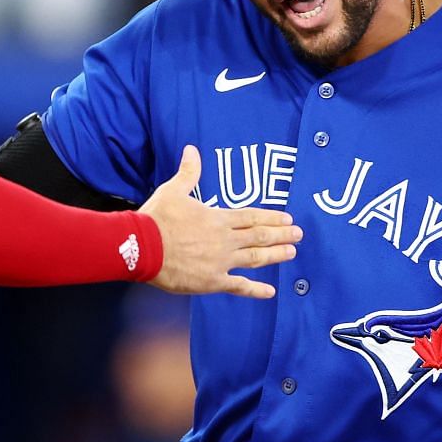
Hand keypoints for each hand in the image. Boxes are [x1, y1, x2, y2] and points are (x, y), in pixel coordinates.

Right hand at [140, 146, 300, 298]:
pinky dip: (256, 289)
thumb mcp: (173, 190)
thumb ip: (188, 172)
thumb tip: (191, 149)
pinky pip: (239, 286)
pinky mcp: (212, 281)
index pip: (252, 217)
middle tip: (299, 235)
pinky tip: (270, 291)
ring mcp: (221, 262)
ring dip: (275, 255)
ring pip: (256, 259)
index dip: (272, 217)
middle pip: (260, 236)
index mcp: (218, 218)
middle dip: (281, 235)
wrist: (142, 246)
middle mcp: (225, 240)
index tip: (288, 219)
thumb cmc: (157, 218)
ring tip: (291, 253)